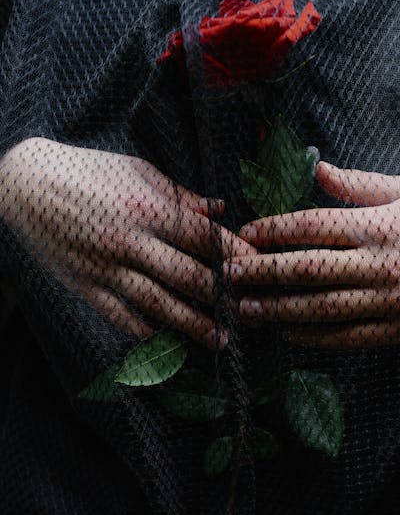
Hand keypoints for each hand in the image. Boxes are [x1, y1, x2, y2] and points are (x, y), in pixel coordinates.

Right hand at [0, 137, 254, 347]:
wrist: (25, 183)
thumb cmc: (87, 171)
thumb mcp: (138, 172)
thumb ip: (182, 196)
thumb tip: (220, 208)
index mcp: (150, 210)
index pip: (205, 238)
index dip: (236, 257)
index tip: (259, 270)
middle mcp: (132, 242)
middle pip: (189, 276)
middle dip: (223, 297)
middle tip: (249, 312)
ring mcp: (108, 268)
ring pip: (160, 304)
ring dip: (194, 324)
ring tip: (220, 340)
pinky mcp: (86, 286)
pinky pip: (121, 316)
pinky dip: (145, 332)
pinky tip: (167, 343)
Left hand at [224, 161, 399, 347]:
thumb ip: (358, 183)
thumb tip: (315, 167)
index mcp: (377, 225)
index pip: (313, 226)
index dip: (274, 230)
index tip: (245, 234)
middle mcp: (378, 264)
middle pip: (307, 269)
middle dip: (262, 272)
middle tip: (230, 275)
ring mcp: (387, 301)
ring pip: (321, 308)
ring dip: (279, 309)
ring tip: (247, 308)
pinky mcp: (395, 329)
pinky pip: (345, 336)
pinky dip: (313, 336)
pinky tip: (287, 332)